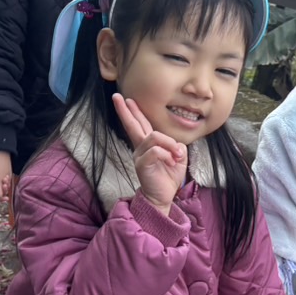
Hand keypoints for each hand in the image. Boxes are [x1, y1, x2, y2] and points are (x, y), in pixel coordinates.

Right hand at [112, 93, 184, 212]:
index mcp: (148, 145)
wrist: (162, 197)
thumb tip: (176, 143)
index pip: (140, 124)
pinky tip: (171, 162)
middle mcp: (140, 148)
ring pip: (154, 136)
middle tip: (117, 97)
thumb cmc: (168, 177)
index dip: (134, 112)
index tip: (126, 99)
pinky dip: (167, 154)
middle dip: (126, 110)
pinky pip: (155, 151)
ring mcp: (140, 155)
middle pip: (133, 125)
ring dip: (169, 144)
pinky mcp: (142, 164)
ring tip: (176, 155)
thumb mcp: (178, 158)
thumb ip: (176, 145)